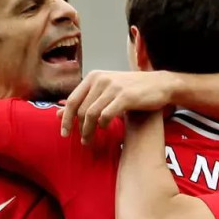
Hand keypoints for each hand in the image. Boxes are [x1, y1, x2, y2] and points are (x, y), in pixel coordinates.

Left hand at [58, 70, 176, 143]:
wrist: (160, 84)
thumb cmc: (132, 89)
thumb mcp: (106, 90)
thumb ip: (85, 100)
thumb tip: (58, 113)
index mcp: (93, 77)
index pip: (72, 100)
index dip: (65, 119)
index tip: (64, 133)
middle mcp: (101, 80)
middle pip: (80, 110)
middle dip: (78, 128)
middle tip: (82, 141)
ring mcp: (113, 88)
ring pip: (91, 115)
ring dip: (88, 131)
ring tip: (90, 141)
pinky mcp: (125, 97)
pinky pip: (106, 115)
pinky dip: (103, 125)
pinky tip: (106, 129)